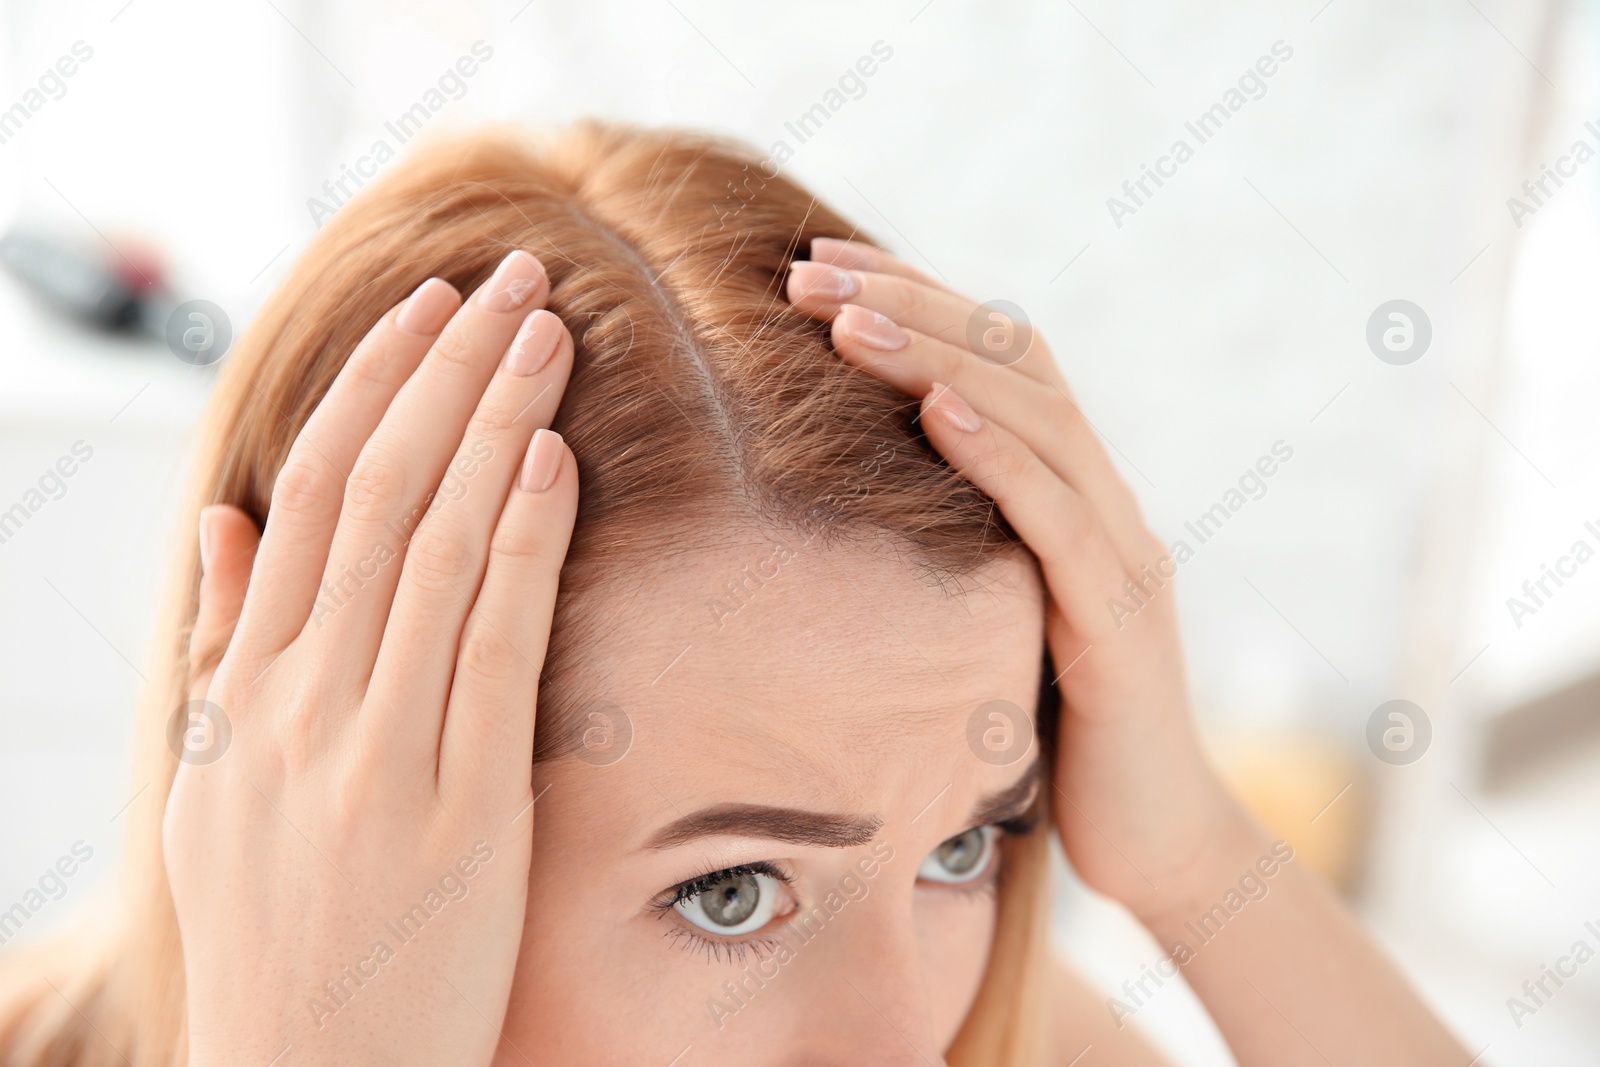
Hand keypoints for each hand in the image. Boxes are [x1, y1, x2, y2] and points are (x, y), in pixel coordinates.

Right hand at [165, 250, 576, 1066]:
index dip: (377, 385)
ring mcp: (375, 755)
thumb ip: (224, 644)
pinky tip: (555, 461)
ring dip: (494, 422)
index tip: (432, 308)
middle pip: (377, 492)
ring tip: (546, 330)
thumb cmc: (276, 925)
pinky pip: (490, 650)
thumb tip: (229, 518)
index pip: (315, 492)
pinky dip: (521, 545)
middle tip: (513, 277)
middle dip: (448, 369)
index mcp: (247, 687)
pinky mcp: (456, 811)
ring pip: (432, 548)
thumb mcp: (215, 780)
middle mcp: (300, 703)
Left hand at [785, 240, 1258, 921]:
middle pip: (1014, 365)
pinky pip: (1059, 524)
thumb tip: (852, 493)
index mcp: (1073, 493)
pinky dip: (999, 458)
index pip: (997, 362)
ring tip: (849, 320)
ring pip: (1037, 424)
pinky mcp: (1119, 624)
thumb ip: (959, 544)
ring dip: (938, 360)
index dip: (913, 300)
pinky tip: (936, 413)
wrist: (1156, 839)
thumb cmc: (1057, 731)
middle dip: (909, 305)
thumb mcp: (995, 614)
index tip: (818, 265)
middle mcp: (1106, 503)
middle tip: (810, 272)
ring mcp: (1121, 556)